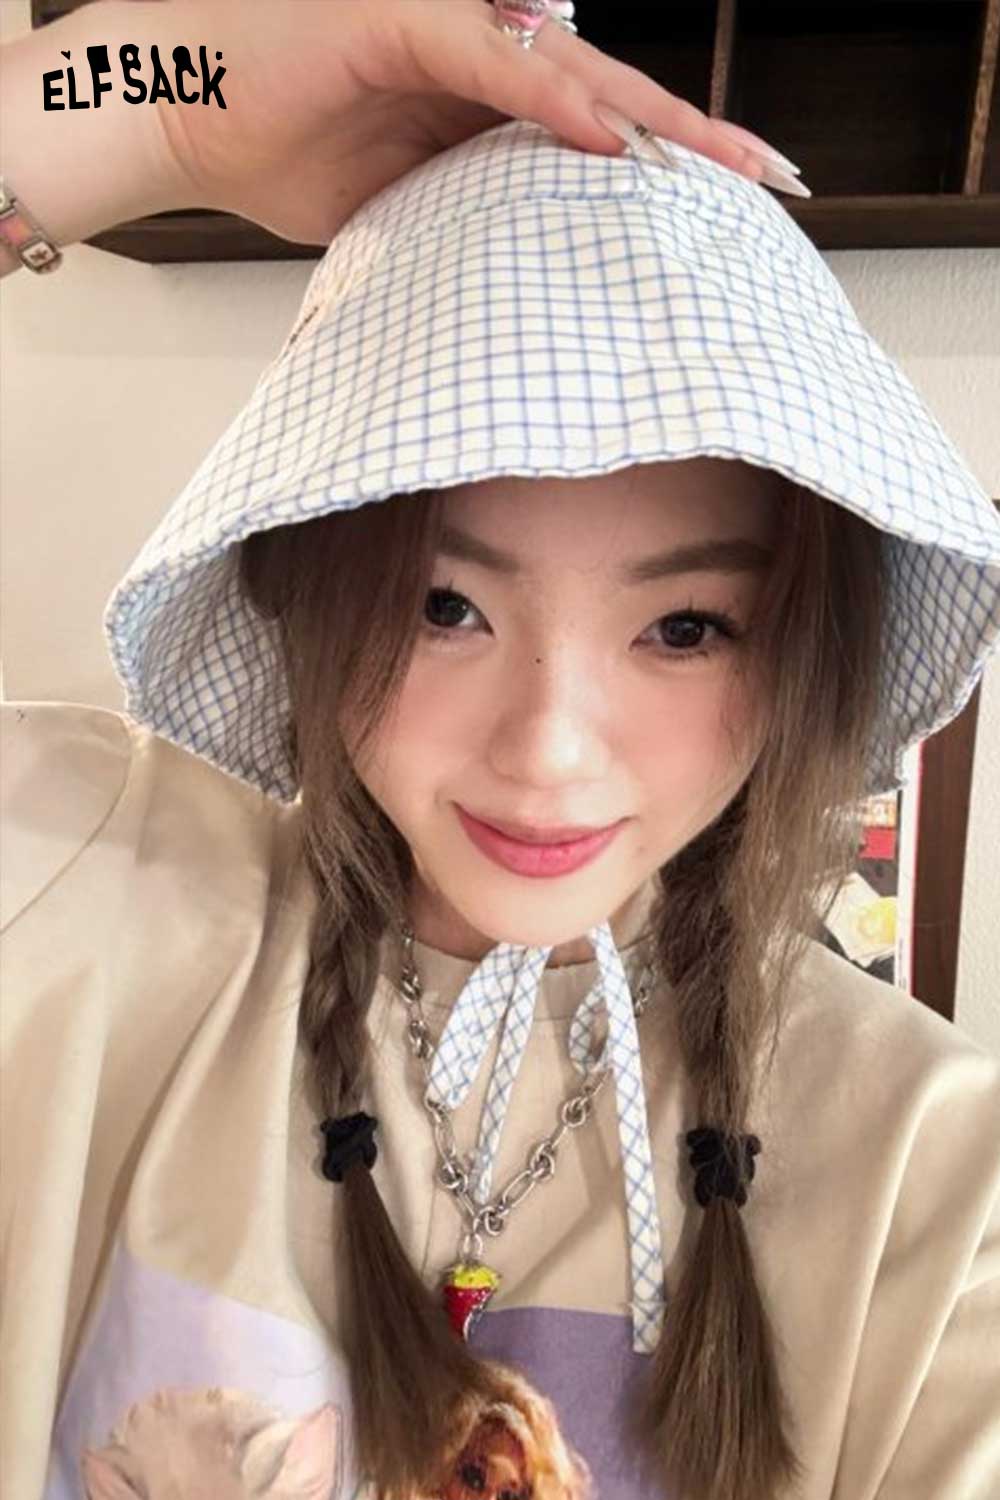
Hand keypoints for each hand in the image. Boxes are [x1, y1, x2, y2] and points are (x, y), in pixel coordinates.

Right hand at [155, 0, 781, 245]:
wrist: (176, 113)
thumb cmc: (273, 151)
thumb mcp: (394, 205)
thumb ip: (463, 214)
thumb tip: (515, 270)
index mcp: (478, 94)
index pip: (588, 123)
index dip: (660, 158)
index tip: (725, 203)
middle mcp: (479, 48)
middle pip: (607, 90)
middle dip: (692, 138)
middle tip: (771, 177)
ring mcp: (447, 24)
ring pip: (574, 68)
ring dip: (653, 118)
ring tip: (727, 164)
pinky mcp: (405, 19)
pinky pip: (498, 59)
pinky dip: (557, 100)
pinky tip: (614, 139)